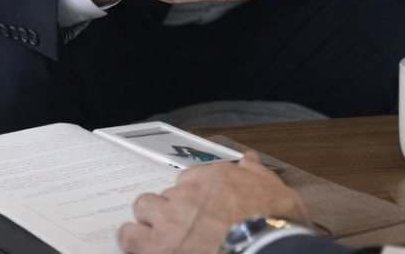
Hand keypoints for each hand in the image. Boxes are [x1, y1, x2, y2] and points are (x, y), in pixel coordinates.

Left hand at [118, 152, 310, 253]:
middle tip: (179, 224)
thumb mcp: (274, 188)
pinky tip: (137, 244)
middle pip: (164, 193)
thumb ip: (256, 172)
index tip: (197, 208)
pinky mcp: (160, 245)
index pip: (187, 180)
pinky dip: (131, 239)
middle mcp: (188, 194)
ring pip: (143, 208)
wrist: (266, 246)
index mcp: (212, 178)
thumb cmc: (273, 221)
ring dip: (148, 220)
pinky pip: (130, 237)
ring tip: (156, 234)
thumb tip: (249, 158)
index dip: (191, 196)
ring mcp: (171, 219)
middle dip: (168, 207)